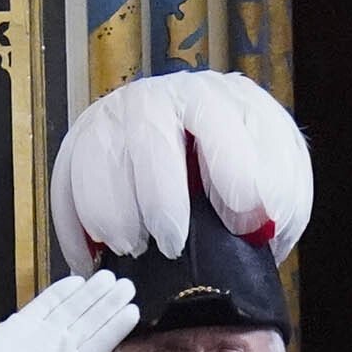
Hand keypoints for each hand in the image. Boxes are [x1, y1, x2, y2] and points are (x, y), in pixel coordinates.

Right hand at [0, 273, 137, 351]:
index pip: (102, 343)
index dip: (117, 326)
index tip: (133, 310)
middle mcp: (61, 350)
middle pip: (90, 322)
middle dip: (108, 304)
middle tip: (126, 285)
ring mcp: (41, 336)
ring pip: (71, 310)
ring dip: (89, 295)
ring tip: (107, 279)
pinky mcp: (19, 326)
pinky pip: (42, 306)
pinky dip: (58, 294)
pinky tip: (75, 282)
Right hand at [50, 70, 313, 270]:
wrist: (218, 152)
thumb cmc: (256, 175)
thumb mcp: (284, 186)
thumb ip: (280, 202)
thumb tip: (260, 225)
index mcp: (231, 100)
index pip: (223, 122)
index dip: (232, 171)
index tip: (242, 223)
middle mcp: (173, 96)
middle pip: (149, 132)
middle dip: (159, 194)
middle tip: (171, 244)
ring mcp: (124, 111)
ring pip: (99, 150)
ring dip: (109, 205)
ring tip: (130, 247)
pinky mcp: (88, 136)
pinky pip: (68, 174)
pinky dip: (73, 219)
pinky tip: (89, 255)